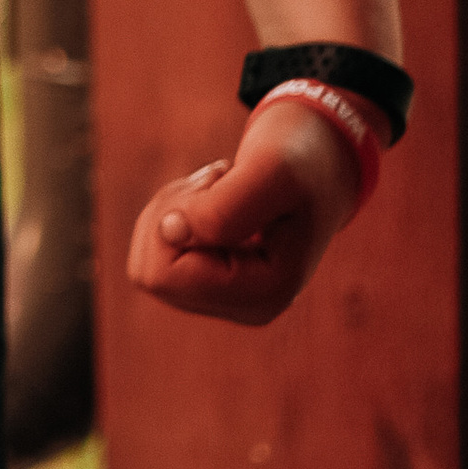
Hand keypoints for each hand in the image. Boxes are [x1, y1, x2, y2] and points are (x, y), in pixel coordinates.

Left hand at [125, 98, 360, 327]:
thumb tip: (169, 234)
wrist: (319, 160)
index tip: (219, 181)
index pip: (164, 275)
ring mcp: (228, 298)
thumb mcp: (272, 171)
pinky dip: (174, 213)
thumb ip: (221, 209)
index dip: (175, 219)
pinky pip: (157, 253)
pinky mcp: (213, 282)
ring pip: (148, 262)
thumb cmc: (301, 162)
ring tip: (221, 185)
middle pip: (150, 272)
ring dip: (173, 208)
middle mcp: (246, 308)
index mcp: (266, 294)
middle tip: (217, 180)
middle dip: (171, 213)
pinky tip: (216, 197)